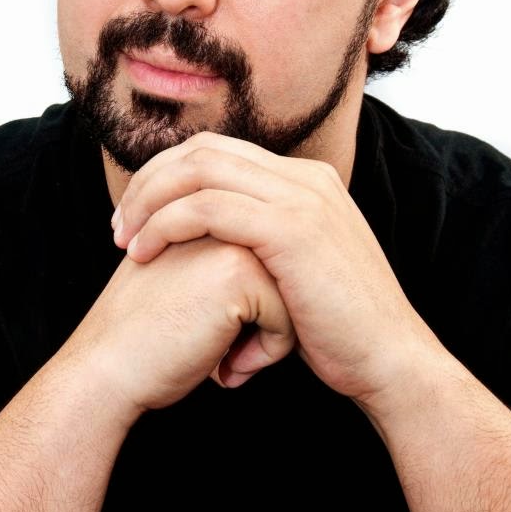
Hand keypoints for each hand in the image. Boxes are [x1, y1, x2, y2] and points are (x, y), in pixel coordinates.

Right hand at [63, 236, 294, 416]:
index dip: (248, 309)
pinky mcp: (239, 271)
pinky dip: (266, 353)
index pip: (269, 262)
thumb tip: (280, 274)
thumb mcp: (184, 275)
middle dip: (261, 319)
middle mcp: (222, 214)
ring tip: (220, 350)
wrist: (104, 369)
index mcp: (208, 210)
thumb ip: (219, 256)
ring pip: (291, 294)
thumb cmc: (145, 335)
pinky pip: (287, 320)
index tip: (204, 327)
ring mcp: (231, 237)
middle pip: (284, 274)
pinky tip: (224, 364)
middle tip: (209, 341)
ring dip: (266, 336)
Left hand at [112, 132, 440, 404]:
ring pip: (200, 170)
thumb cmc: (337, 327)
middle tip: (120, 222)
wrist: (390, 361)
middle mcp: (304, 177)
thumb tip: (215, 241)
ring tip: (123, 239)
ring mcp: (301, 197)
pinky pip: (208, 208)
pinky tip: (144, 253)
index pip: (220, 151)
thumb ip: (265, 240)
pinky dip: (166, 224)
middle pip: (204, 150)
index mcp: (306, 180)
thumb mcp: (300, 267)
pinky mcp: (292, 229)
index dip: (169, 175)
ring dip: (150, 200)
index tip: (138, 213)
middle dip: (152, 181)